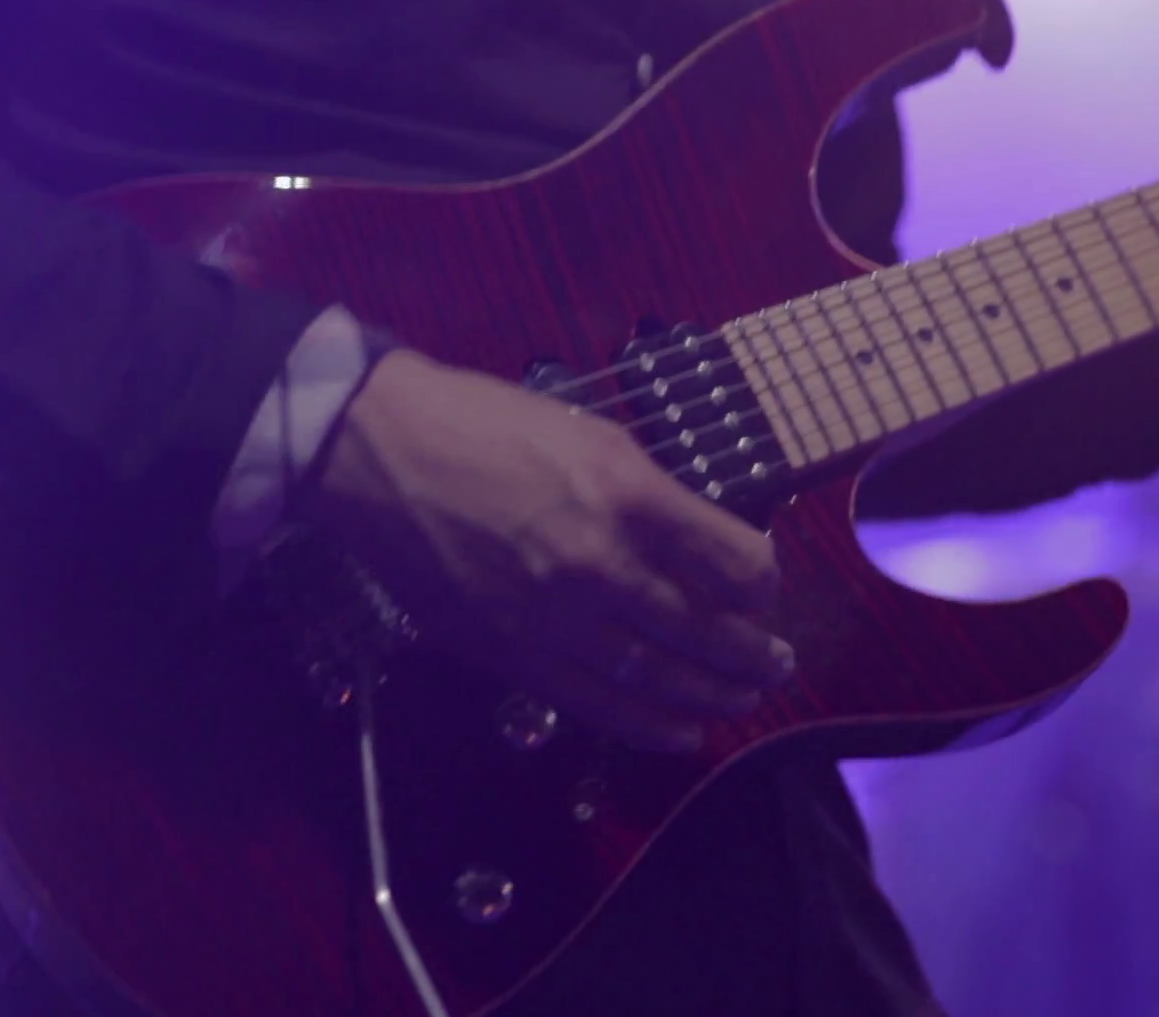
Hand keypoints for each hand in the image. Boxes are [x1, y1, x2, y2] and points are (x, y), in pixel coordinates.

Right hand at [305, 350, 792, 752]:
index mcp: (630, 497)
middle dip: (754, 655)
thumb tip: (711, 547)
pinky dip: (648, 724)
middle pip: (706, 630)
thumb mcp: (595, 436)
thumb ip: (657, 497)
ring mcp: (554, 618)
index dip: (765, 583)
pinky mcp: (511, 653)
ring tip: (746, 699)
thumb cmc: (490, 426)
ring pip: (658, 679)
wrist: (378, 452)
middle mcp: (600, 565)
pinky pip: (596, 703)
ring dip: (714, 696)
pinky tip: (683, 731)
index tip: (767, 588)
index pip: (735, 564)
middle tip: (780, 664)